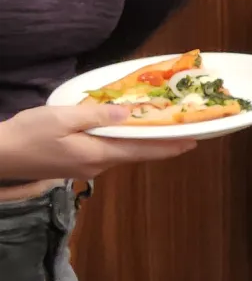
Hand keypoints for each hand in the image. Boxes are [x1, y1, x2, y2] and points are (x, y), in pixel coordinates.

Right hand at [0, 105, 196, 181]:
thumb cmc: (29, 134)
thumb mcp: (63, 117)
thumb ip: (97, 115)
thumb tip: (129, 114)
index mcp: (97, 155)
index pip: (142, 150)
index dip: (169, 145)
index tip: (193, 141)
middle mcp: (96, 165)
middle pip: (136, 152)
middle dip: (162, 142)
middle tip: (187, 131)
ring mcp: (85, 166)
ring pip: (123, 152)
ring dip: (144, 141)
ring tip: (166, 127)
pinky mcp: (76, 163)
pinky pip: (109, 151)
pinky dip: (125, 141)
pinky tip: (130, 131)